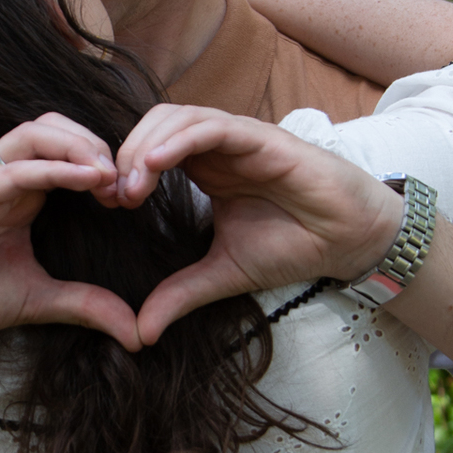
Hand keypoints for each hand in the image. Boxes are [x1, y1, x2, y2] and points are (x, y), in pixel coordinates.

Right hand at [0, 115, 138, 354]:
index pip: (66, 148)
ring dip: (79, 145)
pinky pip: (14, 169)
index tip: (133, 196)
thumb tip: (137, 334)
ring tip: (110, 174)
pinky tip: (88, 180)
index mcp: (21, 193)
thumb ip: (86, 306)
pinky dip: (55, 167)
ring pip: (34, 133)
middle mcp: (3, 178)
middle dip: (96, 143)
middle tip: (126, 181)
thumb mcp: (40, 301)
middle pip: (54, 127)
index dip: (104, 161)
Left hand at [114, 105, 404, 343]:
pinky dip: (178, 140)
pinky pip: (211, 127)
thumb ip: (181, 294)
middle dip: (124, 156)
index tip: (104, 205)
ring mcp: (237, 138)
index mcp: (204, 168)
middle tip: (109, 195)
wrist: (348, 240)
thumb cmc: (293, 245)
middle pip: (153, 126)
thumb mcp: (224, 274)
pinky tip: (155, 164)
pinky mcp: (260, 137)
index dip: (120, 170)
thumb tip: (140, 334)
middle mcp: (216, 146)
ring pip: (176, 118)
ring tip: (130, 187)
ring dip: (145, 147)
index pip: (148, 149)